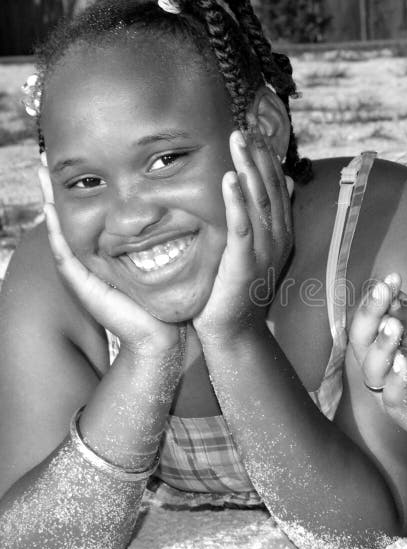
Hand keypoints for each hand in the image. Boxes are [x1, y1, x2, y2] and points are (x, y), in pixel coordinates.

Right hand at [39, 167, 181, 354]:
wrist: (160, 335)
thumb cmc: (164, 301)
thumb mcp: (165, 263)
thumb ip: (161, 244)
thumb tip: (170, 215)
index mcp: (107, 255)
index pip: (89, 217)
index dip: (80, 192)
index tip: (75, 165)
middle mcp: (90, 261)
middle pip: (69, 219)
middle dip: (57, 190)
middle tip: (48, 162)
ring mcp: (82, 273)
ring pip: (60, 230)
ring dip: (50, 202)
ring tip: (43, 174)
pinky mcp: (82, 285)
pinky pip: (65, 253)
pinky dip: (56, 231)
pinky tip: (51, 209)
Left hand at [193, 130, 292, 343]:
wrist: (234, 329)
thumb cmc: (237, 289)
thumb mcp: (254, 248)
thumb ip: (264, 218)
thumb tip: (283, 184)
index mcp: (281, 233)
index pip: (277, 188)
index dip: (267, 159)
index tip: (254, 133)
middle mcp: (278, 238)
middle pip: (270, 188)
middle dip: (258, 155)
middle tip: (245, 126)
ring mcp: (264, 250)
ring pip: (258, 201)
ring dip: (248, 168)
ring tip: (238, 140)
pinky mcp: (245, 262)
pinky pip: (241, 226)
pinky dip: (236, 201)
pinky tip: (228, 178)